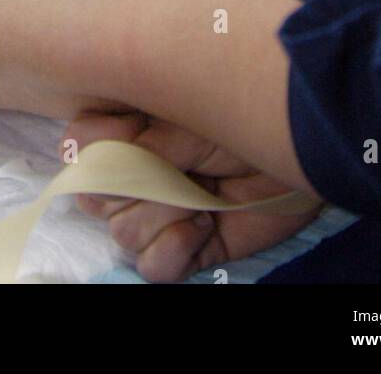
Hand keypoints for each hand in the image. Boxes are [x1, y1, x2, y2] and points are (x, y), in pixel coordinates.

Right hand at [63, 110, 321, 281]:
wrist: (302, 145)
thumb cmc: (245, 113)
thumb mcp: (190, 112)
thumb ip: (143, 138)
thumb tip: (98, 165)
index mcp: (131, 127)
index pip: (79, 145)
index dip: (99, 145)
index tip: (136, 132)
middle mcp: (139, 171)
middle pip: (96, 196)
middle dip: (135, 186)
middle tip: (180, 167)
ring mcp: (162, 211)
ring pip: (124, 232)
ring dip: (164, 214)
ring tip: (202, 194)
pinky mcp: (187, 247)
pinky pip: (152, 267)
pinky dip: (174, 251)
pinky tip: (202, 226)